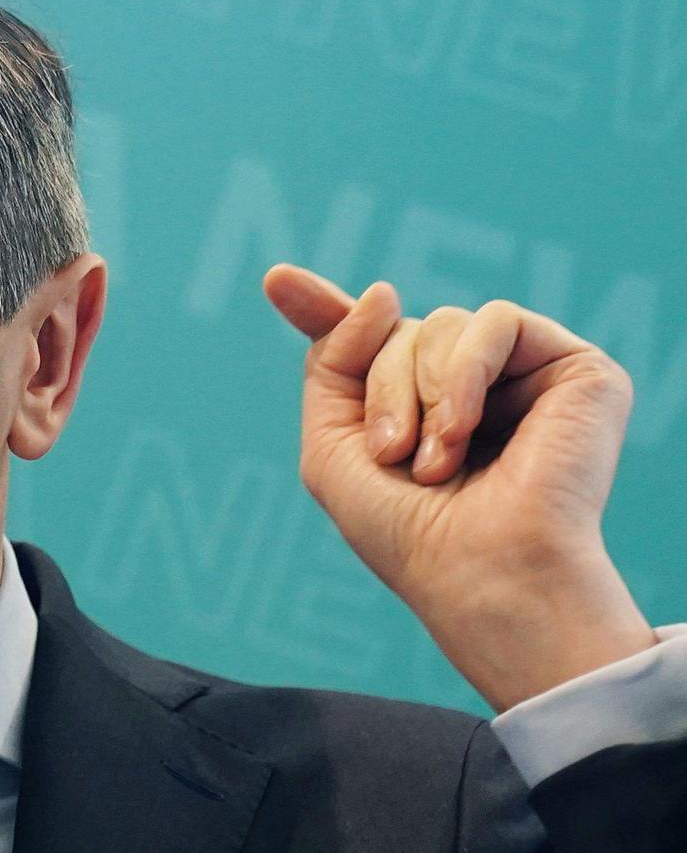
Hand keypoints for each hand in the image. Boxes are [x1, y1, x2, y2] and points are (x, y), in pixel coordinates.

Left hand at [262, 263, 654, 710]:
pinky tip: (466, 429)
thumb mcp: (332, 449)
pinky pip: (494, 320)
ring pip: (440, 323)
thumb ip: (332, 362)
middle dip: (379, 390)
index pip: (368, 342)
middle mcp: (471, 388)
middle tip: (393, 455)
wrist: (480, 571)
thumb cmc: (406, 530)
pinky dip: (466, 372)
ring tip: (437, 461)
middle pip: (395, 332)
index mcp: (416, 411)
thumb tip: (385, 291)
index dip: (321, 309)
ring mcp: (523, 377)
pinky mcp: (575, 369)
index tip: (276, 280)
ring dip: (419, 393)